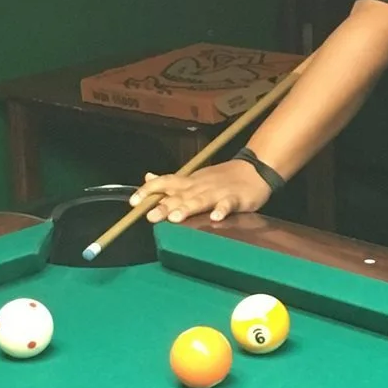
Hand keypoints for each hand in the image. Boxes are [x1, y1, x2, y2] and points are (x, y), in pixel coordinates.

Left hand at [132, 160, 271, 225]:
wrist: (255, 169)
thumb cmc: (222, 177)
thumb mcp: (194, 177)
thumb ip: (171, 181)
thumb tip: (148, 178)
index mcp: (189, 182)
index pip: (164, 183)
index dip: (148, 191)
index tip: (133, 202)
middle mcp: (199, 186)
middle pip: (179, 195)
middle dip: (164, 206)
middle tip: (150, 216)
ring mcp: (217, 192)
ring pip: (200, 200)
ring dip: (187, 208)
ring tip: (176, 218)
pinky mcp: (236, 198)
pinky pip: (228, 204)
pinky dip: (222, 209)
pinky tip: (216, 217)